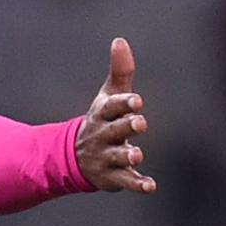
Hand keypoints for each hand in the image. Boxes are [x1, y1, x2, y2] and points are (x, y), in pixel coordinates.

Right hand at [77, 38, 153, 191]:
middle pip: (114, 130)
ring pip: (117, 157)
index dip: (124, 104)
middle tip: (140, 122)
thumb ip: (120, 71)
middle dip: (126, 126)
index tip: (137, 100)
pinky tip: (150, 185)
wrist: (75, 156)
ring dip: (127, 156)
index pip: (112, 107)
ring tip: (136, 155)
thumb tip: (120, 40)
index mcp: (102, 114)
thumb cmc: (101, 120)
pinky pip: (125, 182)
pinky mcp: (113, 177)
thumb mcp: (108, 96)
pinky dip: (137, 184)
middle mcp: (102, 136)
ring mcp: (106, 157)